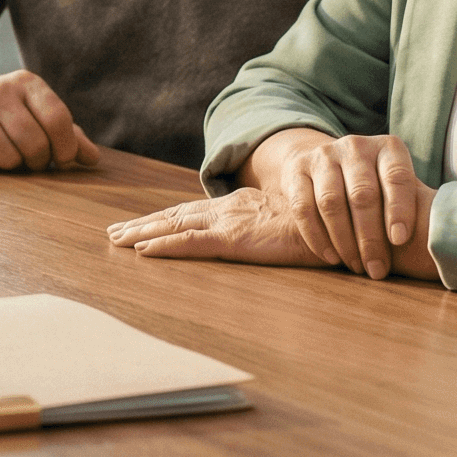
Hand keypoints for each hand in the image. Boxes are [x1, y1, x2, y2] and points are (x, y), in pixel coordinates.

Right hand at [0, 71, 101, 171]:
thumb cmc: (6, 115)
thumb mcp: (37, 115)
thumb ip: (68, 135)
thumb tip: (92, 159)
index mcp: (26, 82)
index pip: (58, 119)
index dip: (66, 148)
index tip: (62, 159)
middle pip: (35, 143)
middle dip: (37, 162)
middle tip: (30, 159)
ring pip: (8, 158)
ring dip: (11, 166)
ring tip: (4, 152)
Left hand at [105, 188, 332, 265]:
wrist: (342, 222)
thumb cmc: (322, 226)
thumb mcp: (287, 224)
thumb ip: (268, 226)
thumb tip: (261, 235)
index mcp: (240, 205)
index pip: (192, 211)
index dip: (165, 218)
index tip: (141, 225)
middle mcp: (228, 209)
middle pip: (175, 215)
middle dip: (143, 223)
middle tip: (113, 232)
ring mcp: (229, 222)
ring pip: (174, 226)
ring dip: (142, 233)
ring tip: (116, 240)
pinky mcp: (235, 239)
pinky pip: (190, 243)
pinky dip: (164, 245)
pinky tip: (142, 250)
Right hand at [239, 128, 436, 280]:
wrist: (328, 163)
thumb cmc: (377, 186)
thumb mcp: (397, 185)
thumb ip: (413, 206)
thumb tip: (442, 246)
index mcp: (388, 148)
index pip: (397, 177)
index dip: (399, 210)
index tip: (400, 241)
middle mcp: (355, 146)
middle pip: (362, 195)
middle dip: (370, 238)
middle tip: (377, 270)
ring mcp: (323, 155)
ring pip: (331, 202)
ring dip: (344, 241)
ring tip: (356, 267)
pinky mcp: (296, 169)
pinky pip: (303, 207)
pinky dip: (317, 236)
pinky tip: (331, 257)